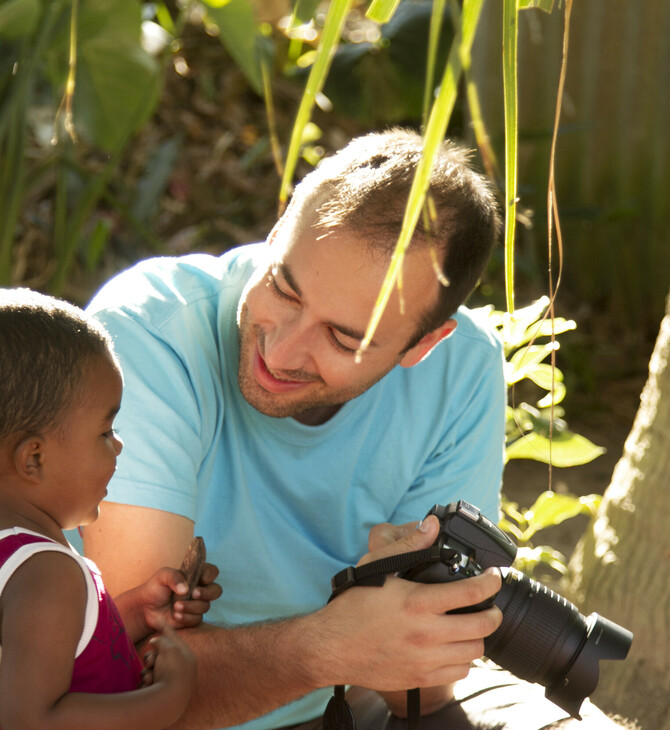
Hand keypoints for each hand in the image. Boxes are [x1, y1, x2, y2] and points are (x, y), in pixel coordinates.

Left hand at [137, 562, 221, 633]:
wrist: (145, 608)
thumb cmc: (155, 588)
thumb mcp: (162, 576)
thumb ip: (175, 577)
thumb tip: (186, 589)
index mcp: (195, 576)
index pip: (212, 572)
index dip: (210, 575)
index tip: (201, 579)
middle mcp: (200, 589)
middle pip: (216, 590)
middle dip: (207, 593)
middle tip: (194, 594)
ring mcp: (197, 605)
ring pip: (205, 606)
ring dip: (191, 606)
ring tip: (175, 606)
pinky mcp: (192, 618)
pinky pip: (197, 619)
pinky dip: (186, 617)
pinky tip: (175, 616)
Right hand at [141, 625, 196, 705]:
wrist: (168, 700)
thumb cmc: (172, 669)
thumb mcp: (169, 647)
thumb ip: (162, 639)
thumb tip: (155, 641)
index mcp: (187, 656)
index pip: (174, 639)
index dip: (165, 629)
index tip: (158, 618)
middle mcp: (180, 668)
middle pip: (161, 654)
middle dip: (152, 656)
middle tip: (151, 661)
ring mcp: (171, 680)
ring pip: (153, 668)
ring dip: (148, 670)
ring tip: (149, 676)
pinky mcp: (160, 691)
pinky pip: (150, 679)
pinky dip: (147, 680)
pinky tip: (147, 683)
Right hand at [313, 515, 501, 692]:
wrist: (331, 647)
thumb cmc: (353, 604)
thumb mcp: (377, 566)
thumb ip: (409, 546)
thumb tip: (432, 526)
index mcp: (418, 602)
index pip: (472, 593)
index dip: (491, 582)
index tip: (494, 576)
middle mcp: (426, 634)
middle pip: (482, 626)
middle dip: (493, 612)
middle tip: (490, 604)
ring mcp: (425, 660)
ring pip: (474, 652)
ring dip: (478, 636)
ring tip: (472, 624)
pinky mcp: (420, 678)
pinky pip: (459, 672)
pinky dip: (463, 659)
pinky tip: (454, 646)